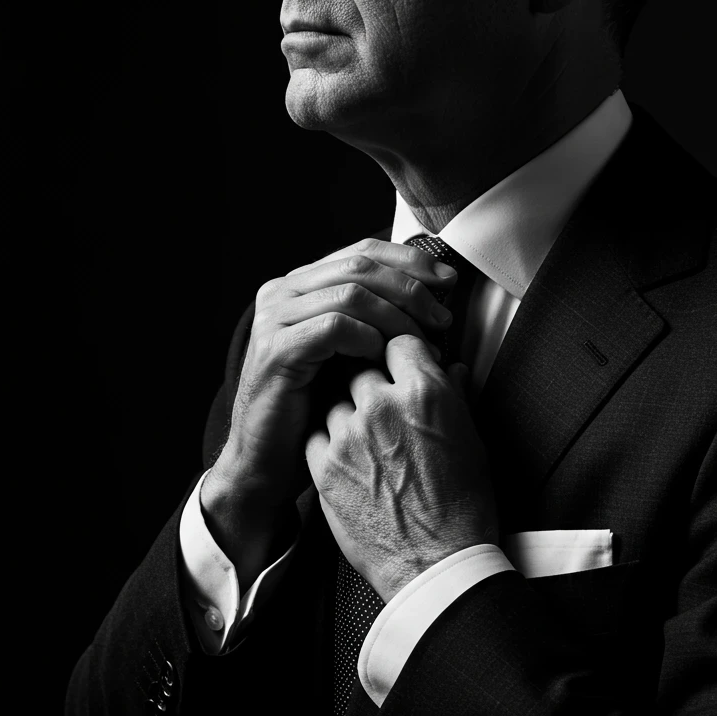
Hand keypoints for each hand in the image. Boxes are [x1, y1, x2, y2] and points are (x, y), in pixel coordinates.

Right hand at [202, 240, 454, 585]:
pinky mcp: (276, 350)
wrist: (267, 464)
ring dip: (397, 316)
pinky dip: (368, 337)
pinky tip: (383, 357)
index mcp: (300, 285)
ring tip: (423, 343)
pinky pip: (335, 326)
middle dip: (411, 287)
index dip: (410, 260)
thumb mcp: (350, 354)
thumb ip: (377, 320)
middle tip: (443, 317)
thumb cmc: (315, 412)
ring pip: (351, 293)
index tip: (448, 280)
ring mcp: (274, 319)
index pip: (361, 252)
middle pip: (360, 266)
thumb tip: (436, 299)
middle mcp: (281, 293)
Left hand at [305, 334, 497, 602]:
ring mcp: (348, 435)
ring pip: (335, 398)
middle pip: (361, 364)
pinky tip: (349, 456)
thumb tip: (453, 371)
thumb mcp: (472, 442)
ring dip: (347, 409)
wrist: (436, 565)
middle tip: (380, 398)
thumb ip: (456, 397)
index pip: (399, 342)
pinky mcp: (324, 467)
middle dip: (370, 376)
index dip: (400, 352)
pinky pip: (316, 433)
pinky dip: (329, 439)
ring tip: (367, 435)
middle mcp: (382, 406)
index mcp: (424, 393)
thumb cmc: (463, 507)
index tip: (400, 364)